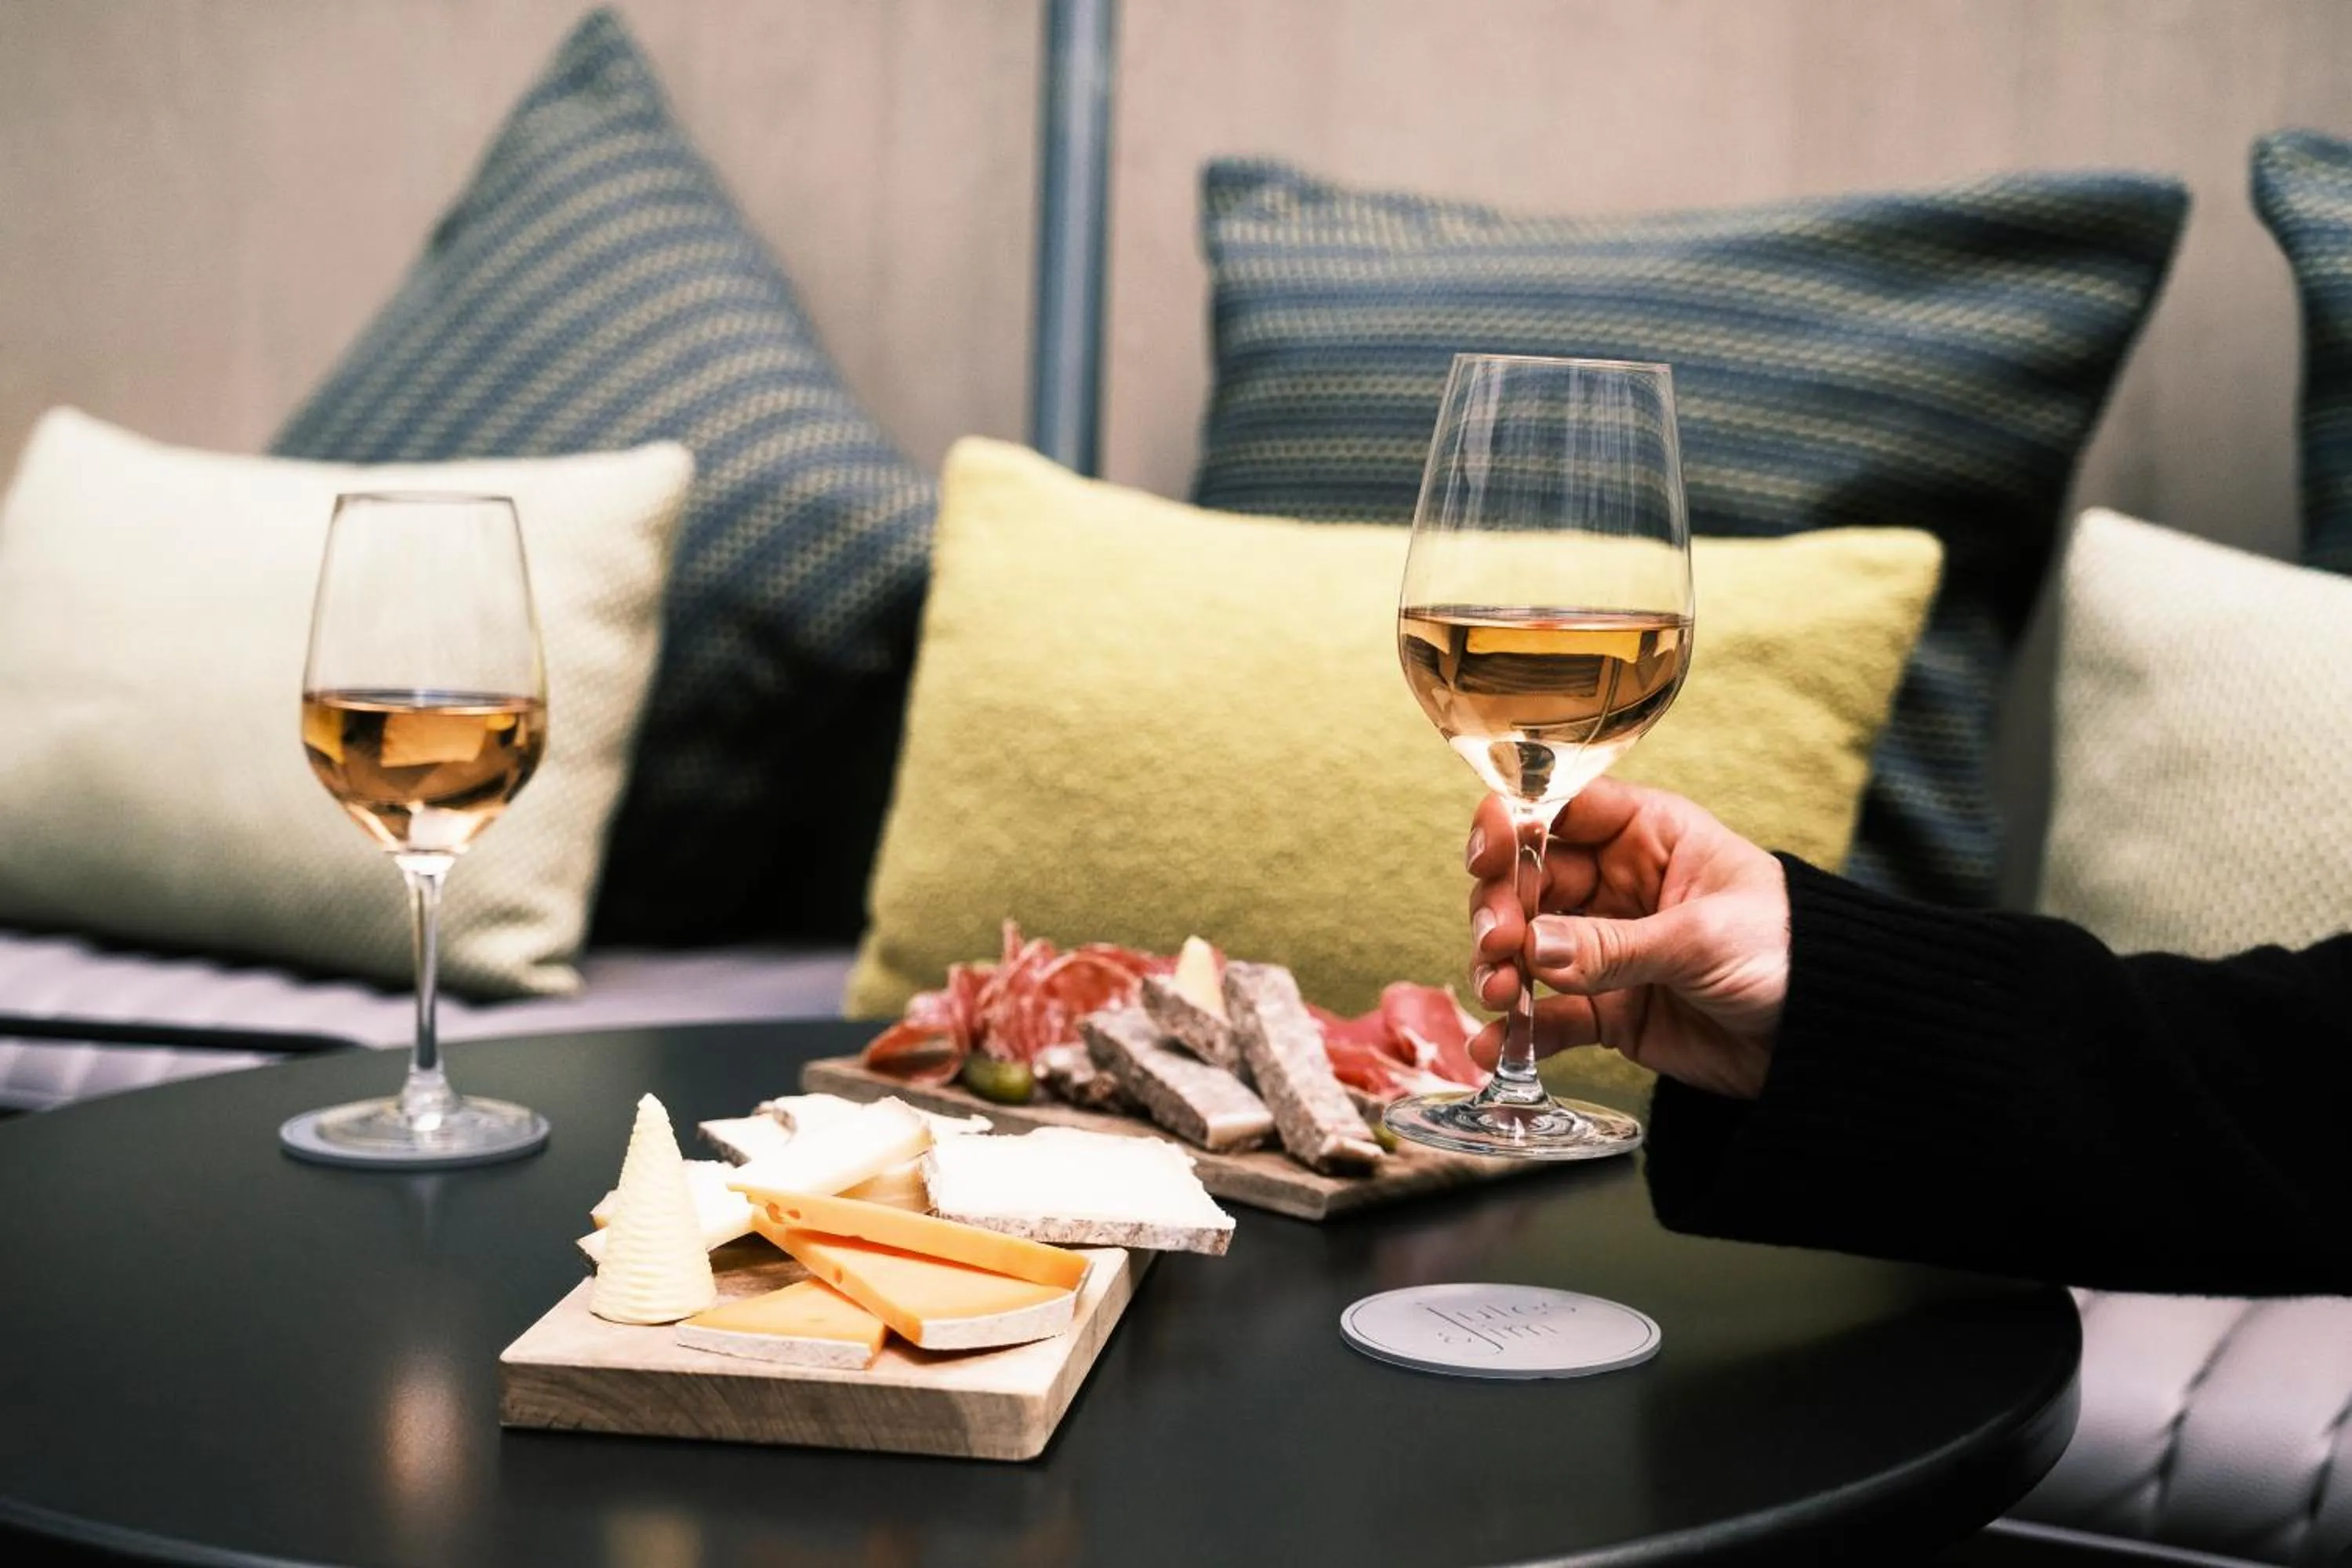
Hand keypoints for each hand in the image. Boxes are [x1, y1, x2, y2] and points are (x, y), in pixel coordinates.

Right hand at [1467, 779, 1789, 1099]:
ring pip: (1526, 947)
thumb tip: (1532, 948)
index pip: (1562, 810)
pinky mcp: (1608, 1010)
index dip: (1516, 824)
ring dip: (1500, 968)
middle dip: (1501, 909)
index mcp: (1648, 835)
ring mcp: (1607, 948)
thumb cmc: (1789, 954)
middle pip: (1528, 880)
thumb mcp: (1701, 938)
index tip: (1489, 855)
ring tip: (1499, 995)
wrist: (1831, 1039)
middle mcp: (1617, 885)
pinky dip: (1518, 1032)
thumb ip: (1613, 945)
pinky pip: (1549, 1016)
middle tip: (1498, 944)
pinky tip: (1493, 1048)